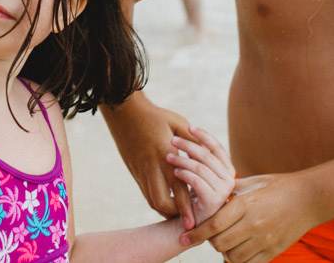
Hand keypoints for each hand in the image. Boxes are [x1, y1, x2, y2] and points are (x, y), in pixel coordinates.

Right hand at [103, 93, 194, 221]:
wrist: (124, 110)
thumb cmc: (155, 115)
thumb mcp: (178, 123)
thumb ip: (193, 141)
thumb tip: (210, 156)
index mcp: (165, 154)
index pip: (178, 187)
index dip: (186, 207)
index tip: (193, 223)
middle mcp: (151, 165)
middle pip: (161, 201)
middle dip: (174, 214)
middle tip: (187, 218)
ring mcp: (140, 169)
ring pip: (151, 199)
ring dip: (165, 209)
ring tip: (177, 212)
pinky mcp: (134, 170)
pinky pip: (145, 191)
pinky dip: (156, 198)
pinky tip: (167, 198)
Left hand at [167, 125, 234, 226]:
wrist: (190, 224)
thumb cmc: (193, 196)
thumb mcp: (200, 174)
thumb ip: (203, 159)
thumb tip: (194, 134)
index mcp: (228, 171)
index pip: (217, 148)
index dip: (203, 136)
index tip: (189, 126)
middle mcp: (229, 181)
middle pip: (207, 155)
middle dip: (188, 145)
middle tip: (172, 140)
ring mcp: (223, 192)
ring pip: (200, 167)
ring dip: (182, 159)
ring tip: (168, 157)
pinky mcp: (213, 201)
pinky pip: (197, 181)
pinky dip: (184, 174)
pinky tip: (174, 172)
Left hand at [183, 173, 317, 261]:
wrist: (309, 197)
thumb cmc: (276, 186)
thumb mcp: (250, 184)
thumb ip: (228, 190)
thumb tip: (206, 191)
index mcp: (245, 205)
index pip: (213, 225)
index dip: (196, 233)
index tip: (184, 237)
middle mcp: (254, 224)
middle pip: (220, 243)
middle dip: (209, 241)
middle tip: (208, 235)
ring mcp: (265, 240)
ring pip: (232, 256)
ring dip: (224, 251)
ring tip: (225, 241)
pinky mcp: (274, 251)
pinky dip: (240, 259)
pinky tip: (239, 250)